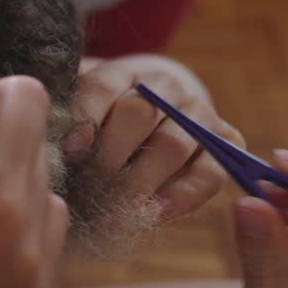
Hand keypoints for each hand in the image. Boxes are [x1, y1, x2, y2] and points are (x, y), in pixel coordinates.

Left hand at [62, 55, 230, 223]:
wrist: (152, 134)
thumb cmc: (103, 131)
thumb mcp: (82, 119)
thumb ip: (72, 125)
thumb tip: (63, 148)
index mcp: (123, 74)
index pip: (102, 86)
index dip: (84, 117)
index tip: (70, 150)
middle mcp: (165, 87)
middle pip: (139, 113)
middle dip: (111, 155)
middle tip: (90, 186)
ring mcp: (199, 113)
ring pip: (173, 145)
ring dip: (141, 181)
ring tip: (115, 207)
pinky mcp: (225, 144)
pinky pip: (210, 172)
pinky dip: (182, 196)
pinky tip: (155, 212)